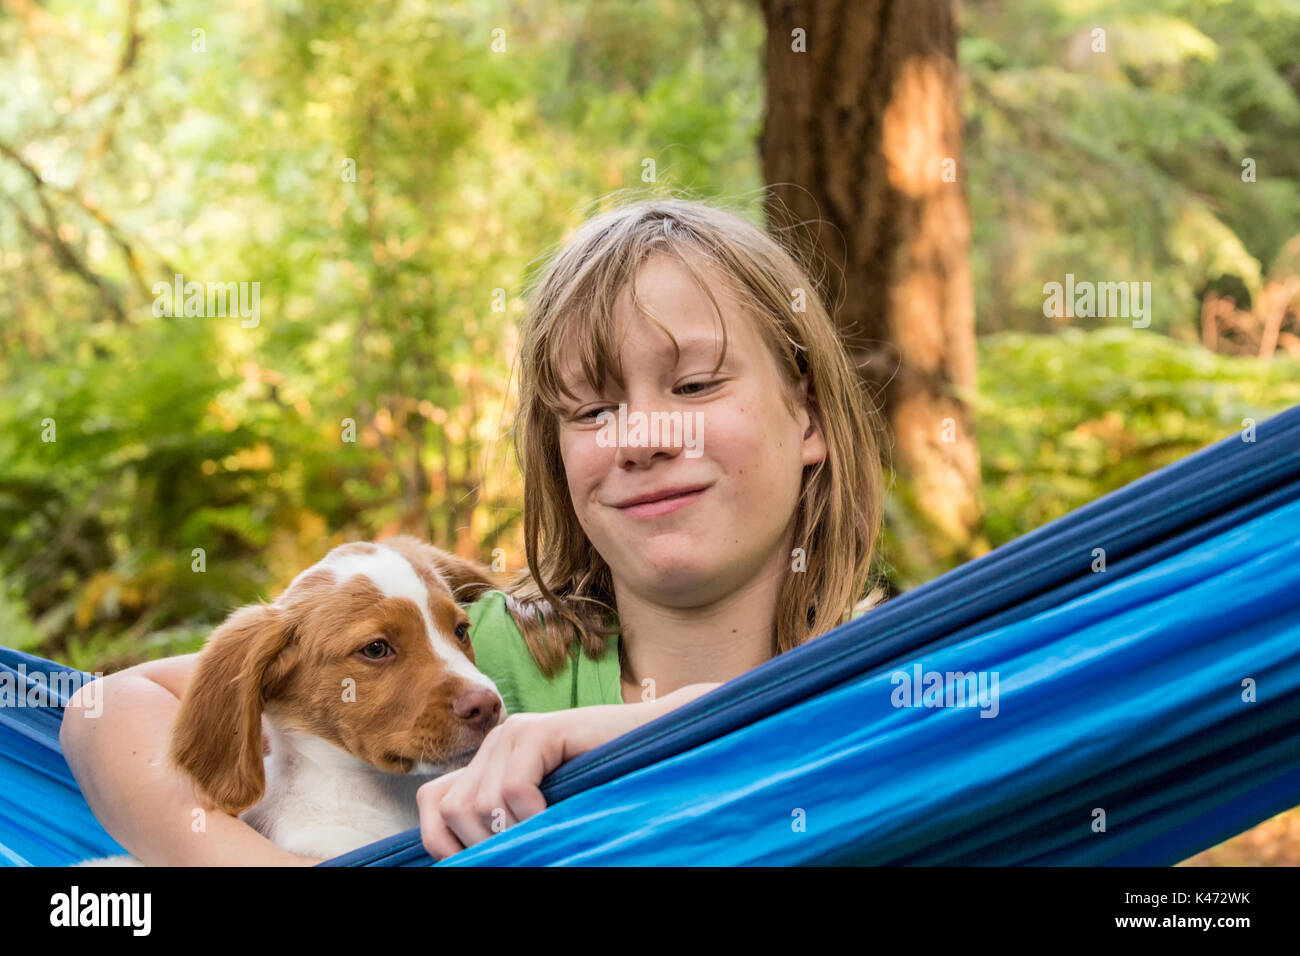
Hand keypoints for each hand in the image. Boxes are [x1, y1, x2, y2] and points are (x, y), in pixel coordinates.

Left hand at [416, 703, 648, 860]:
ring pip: (478, 803)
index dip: (441, 840)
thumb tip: (473, 858)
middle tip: (522, 850)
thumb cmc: (604, 783)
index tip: (475, 862)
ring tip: (545, 832)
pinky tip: (557, 814)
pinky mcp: (541, 731)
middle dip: (480, 843)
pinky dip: (533, 815)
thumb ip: (508, 819)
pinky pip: (514, 789)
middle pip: (451, 808)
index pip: (434, 800)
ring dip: (511, 833)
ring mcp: (516, 732)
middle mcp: (496, 742)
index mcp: (491, 761)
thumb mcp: (545, 807)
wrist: (654, 743)